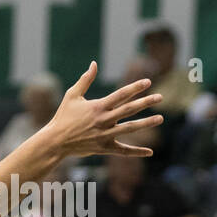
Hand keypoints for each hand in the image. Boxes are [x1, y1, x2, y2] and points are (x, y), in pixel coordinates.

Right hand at [46, 62, 163, 158]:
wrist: (55, 140)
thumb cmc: (63, 116)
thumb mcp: (72, 95)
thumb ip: (85, 79)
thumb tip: (94, 63)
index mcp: (98, 106)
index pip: (121, 94)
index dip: (135, 87)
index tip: (148, 82)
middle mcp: (104, 120)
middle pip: (129, 109)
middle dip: (146, 102)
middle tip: (160, 97)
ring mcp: (105, 134)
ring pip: (130, 128)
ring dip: (146, 123)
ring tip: (160, 118)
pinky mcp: (104, 147)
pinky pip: (123, 150)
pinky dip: (136, 152)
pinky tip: (150, 152)